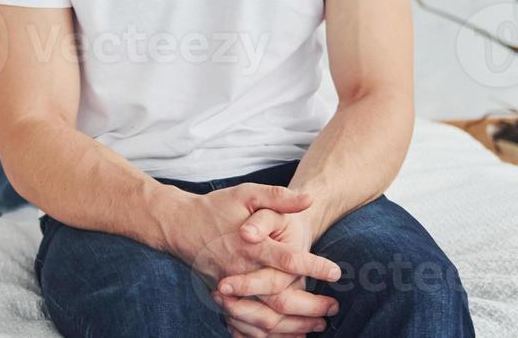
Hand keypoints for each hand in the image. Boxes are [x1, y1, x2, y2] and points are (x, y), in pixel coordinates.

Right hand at [163, 185, 340, 333]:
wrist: (182, 225)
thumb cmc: (217, 207)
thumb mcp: (247, 194)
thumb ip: (278, 197)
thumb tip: (308, 199)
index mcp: (250, 245)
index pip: (286, 260)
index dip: (313, 266)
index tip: (336, 272)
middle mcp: (240, 271)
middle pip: (279, 298)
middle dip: (310, 306)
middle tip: (333, 307)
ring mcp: (231, 290)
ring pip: (265, 319)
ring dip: (294, 326)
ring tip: (318, 325)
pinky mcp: (225, 299)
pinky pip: (248, 326)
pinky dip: (270, 336)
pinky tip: (290, 335)